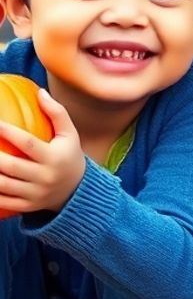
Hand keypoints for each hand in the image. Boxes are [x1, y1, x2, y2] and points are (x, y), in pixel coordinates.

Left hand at [0, 89, 84, 213]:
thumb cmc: (69, 155)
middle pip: (11, 165)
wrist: (78, 191)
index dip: (8, 132)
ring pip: (3, 185)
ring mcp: (35, 194)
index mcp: (54, 158)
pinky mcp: (27, 206)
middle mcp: (45, 177)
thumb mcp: (69, 134)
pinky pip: (3, 200)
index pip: (28, 143)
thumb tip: (40, 92)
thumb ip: (57, 113)